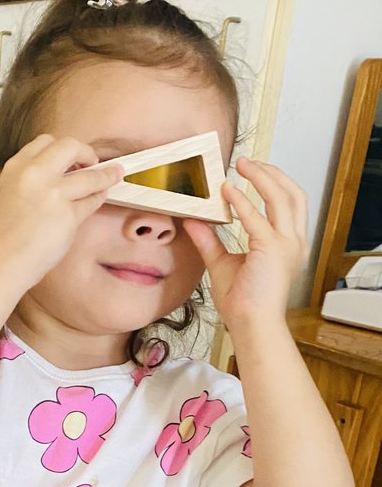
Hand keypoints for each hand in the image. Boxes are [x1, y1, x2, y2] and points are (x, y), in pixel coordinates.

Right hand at [0, 135, 123, 292]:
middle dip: (86, 152)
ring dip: (105, 175)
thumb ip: (30, 179)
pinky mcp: (68, 215)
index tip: (70, 158)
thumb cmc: (1, 238)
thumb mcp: (7, 193)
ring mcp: (52, 194)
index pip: (46, 142)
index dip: (62, 149)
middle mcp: (34, 174)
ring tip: (113, 175)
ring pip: (90, 176)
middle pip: (71, 147)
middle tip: (93, 161)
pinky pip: (91, 202)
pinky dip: (98, 198)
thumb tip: (61, 174)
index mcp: (16, 167)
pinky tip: (99, 198)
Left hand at [182, 157, 307, 329]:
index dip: (272, 182)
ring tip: (241, 166)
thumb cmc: (242, 302)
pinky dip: (242, 200)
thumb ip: (209, 240)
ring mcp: (287, 244)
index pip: (289, 203)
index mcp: (289, 244)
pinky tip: (227, 191)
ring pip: (282, 197)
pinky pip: (257, 217)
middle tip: (246, 162)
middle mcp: (294, 241)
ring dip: (261, 177)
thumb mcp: (221, 264)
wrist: (250, 325)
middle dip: (271, 172)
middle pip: (292, 193)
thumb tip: (192, 220)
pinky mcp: (272, 249)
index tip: (251, 171)